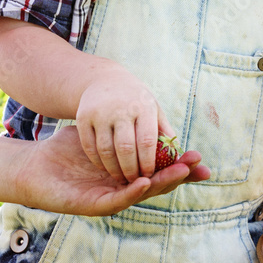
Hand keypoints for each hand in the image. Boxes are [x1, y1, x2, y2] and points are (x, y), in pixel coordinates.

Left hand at [9, 125, 210, 216]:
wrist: (36, 169)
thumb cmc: (66, 153)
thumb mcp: (98, 136)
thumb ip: (121, 130)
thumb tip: (145, 114)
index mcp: (127, 174)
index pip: (160, 170)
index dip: (180, 167)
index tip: (200, 158)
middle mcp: (123, 189)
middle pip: (158, 183)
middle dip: (179, 175)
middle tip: (198, 166)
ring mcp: (111, 199)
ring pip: (143, 193)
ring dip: (162, 183)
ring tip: (179, 173)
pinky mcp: (96, 205)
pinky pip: (118, 199)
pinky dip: (133, 192)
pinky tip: (144, 182)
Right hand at [75, 66, 170, 182]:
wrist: (104, 80)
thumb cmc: (136, 101)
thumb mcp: (153, 110)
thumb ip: (165, 134)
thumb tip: (179, 159)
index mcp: (143, 107)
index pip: (147, 141)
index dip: (148, 162)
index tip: (149, 176)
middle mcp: (121, 108)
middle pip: (126, 148)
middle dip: (131, 170)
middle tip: (134, 182)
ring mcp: (100, 112)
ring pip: (106, 149)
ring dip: (113, 169)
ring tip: (120, 179)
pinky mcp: (83, 117)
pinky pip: (89, 146)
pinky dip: (97, 161)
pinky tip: (104, 167)